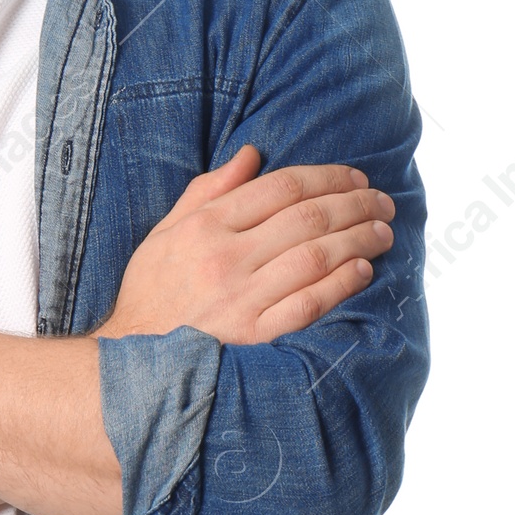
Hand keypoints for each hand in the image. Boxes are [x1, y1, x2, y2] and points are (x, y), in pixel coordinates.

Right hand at [97, 145, 393, 344]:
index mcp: (205, 225)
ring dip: (358, 239)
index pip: (281, 187)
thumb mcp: (166, 232)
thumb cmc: (150, 293)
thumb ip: (208, 190)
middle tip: (383, 202)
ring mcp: (242, 299)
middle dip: (355, 203)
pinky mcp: (254, 336)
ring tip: (383, 232)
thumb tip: (252, 154)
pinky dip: (341, 283)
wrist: (130, 360)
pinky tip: (364, 270)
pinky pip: (309, 303)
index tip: (355, 177)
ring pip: (316, 256)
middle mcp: (226, 258)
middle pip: (308, 218)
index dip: (327, 176)